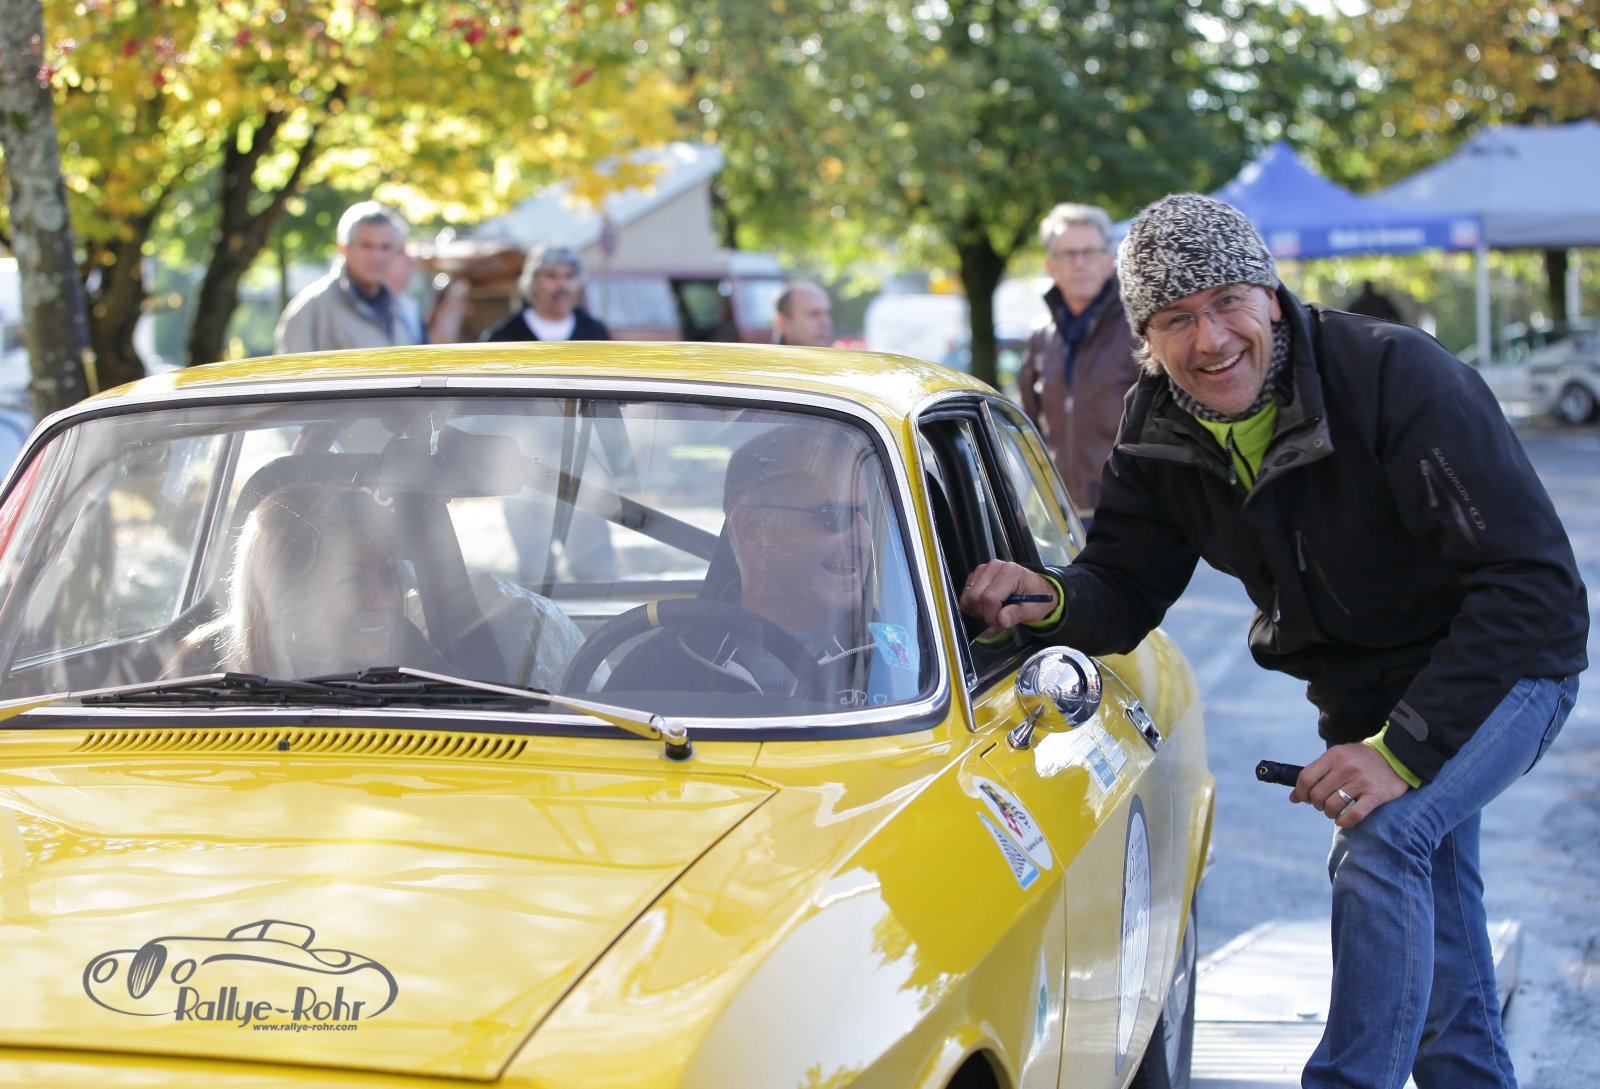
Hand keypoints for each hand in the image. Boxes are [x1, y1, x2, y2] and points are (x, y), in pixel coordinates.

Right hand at [958, 560, 1057, 634]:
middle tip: (996, 618)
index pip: (989, 597)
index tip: (999, 622)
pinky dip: (973, 604)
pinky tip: (986, 606)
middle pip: (974, 596)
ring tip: (992, 611)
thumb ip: (1016, 614)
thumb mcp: (1031, 610)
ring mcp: (984, 569)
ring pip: (968, 595)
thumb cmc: (1035, 598)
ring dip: (977, 609)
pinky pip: (966, 593)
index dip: (991, 615)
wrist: (1037, 589)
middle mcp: (995, 567)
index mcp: (1011, 572)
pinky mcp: (977, 574)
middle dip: (983, 613)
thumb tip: (1001, 620)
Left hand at [1289, 742, 1409, 827]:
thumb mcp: (1337, 758)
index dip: (1301, 792)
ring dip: (1329, 813)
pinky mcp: (1375, 795)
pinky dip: (1344, 821)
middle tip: (1323, 804)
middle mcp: (1346, 767)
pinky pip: (1354, 815)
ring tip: (1334, 811)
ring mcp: (1361, 781)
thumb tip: (1293, 797)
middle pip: (1318, 795)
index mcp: (1333, 756)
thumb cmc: (1360, 759)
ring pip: (1333, 806)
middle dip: (1316, 804)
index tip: (1304, 798)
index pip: (1306, 778)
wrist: (1395, 757)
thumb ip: (1316, 774)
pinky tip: (1343, 819)